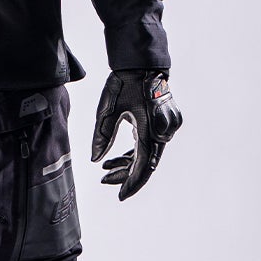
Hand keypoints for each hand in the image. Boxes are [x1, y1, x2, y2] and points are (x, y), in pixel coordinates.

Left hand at [90, 69, 182, 201]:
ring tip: (107, 170)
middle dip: (125, 174)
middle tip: (104, 180)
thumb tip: (96, 161)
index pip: (142, 166)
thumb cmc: (124, 84)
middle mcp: (160, 132)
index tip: (120, 196)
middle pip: (144, 163)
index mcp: (148, 130)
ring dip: (128, 163)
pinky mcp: (162, 124)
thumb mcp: (107, 110)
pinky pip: (149, 144)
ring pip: (147, 154)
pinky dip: (134, 152)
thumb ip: (102, 137)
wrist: (142, 64)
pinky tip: (117, 159)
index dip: (131, 183)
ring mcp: (164, 128)